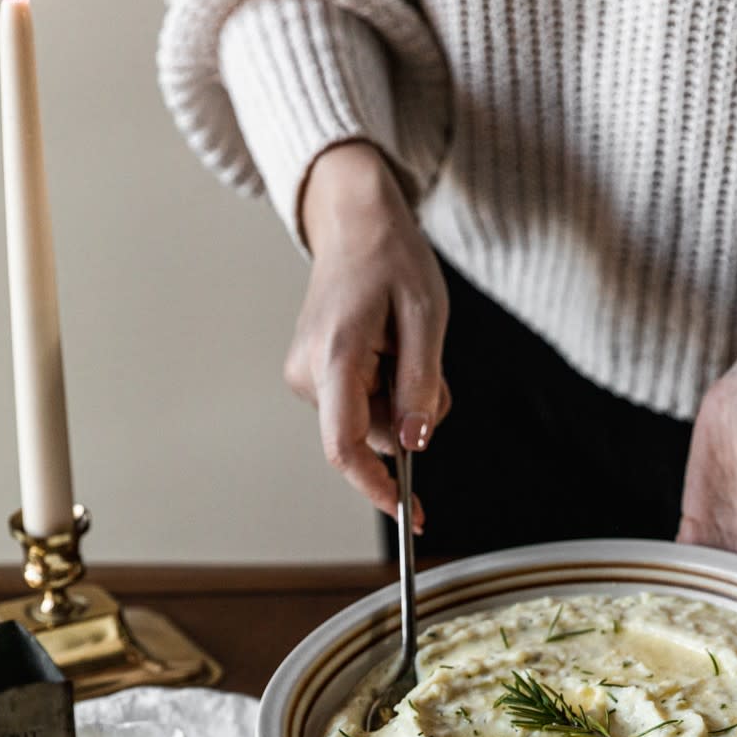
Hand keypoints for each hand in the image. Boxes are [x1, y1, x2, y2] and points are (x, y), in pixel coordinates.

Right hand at [285, 140, 449, 526]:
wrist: (354, 223)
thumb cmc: (392, 260)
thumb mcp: (426, 319)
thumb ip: (422, 385)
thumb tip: (418, 444)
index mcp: (335, 357)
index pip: (346, 446)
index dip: (378, 488)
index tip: (411, 513)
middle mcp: (309, 373)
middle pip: (374, 437)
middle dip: (414, 418)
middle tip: (430, 367)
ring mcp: (306, 375)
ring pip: (373, 424)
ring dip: (404, 401)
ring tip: (406, 344)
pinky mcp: (313, 375)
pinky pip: (362, 407)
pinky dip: (389, 391)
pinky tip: (391, 349)